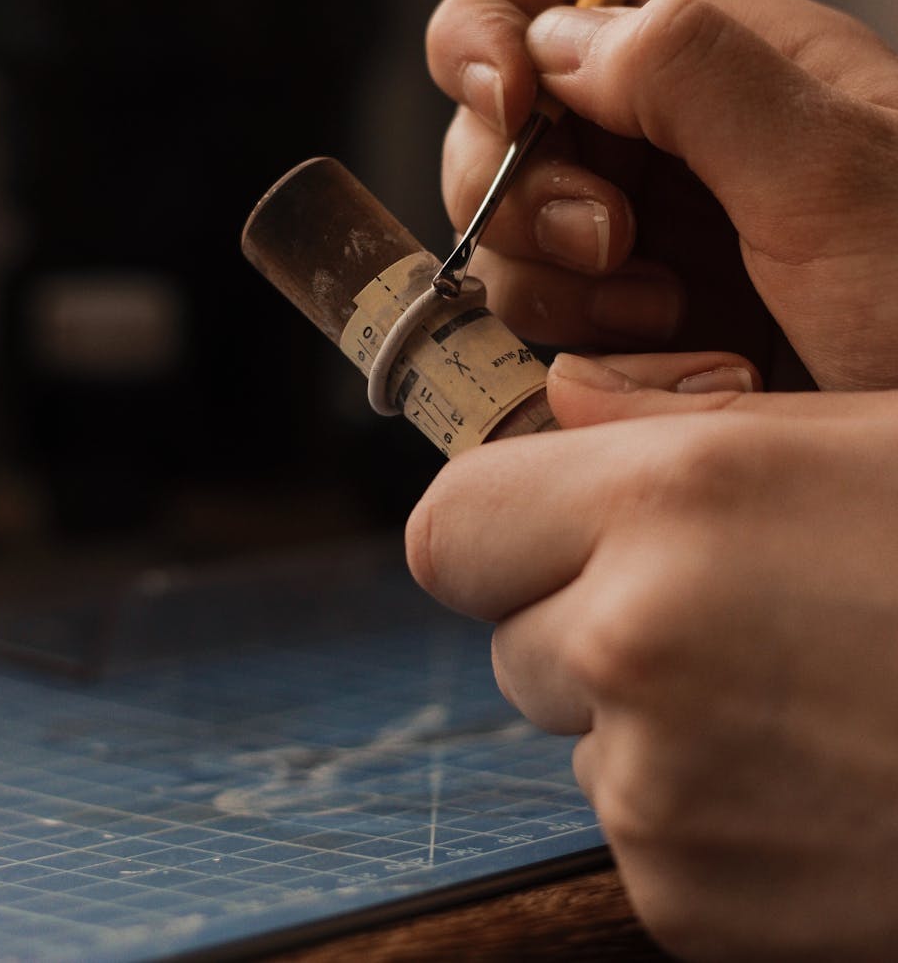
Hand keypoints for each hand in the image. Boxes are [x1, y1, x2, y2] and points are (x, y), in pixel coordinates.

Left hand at [406, 365, 897, 960]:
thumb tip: (559, 401)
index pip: (452, 526)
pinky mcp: (691, 906)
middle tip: (712, 607)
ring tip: (794, 691)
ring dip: (641, 716)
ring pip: (574, 736)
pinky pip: (635, 832)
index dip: (496, 526)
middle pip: (509, 634)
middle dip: (576, 618)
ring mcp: (656, 791)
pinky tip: (815, 775)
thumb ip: (679, 422)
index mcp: (670, 500)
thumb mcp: (862, 436)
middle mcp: (633, 642)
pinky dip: (694, 809)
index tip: (549, 527)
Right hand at [426, 0, 897, 387]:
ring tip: (663, 315)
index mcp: (728, 60)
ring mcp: (650, 235)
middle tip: (608, 240)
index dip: (501, 21)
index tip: (506, 97)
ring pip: (512, 226)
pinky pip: (543, 314)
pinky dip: (576, 340)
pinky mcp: (636, 322)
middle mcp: (675, 141)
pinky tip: (665, 358)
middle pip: (508, 115)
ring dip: (551, 276)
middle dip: (521, 178)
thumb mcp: (833, 171)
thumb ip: (693, 78)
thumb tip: (558, 40)